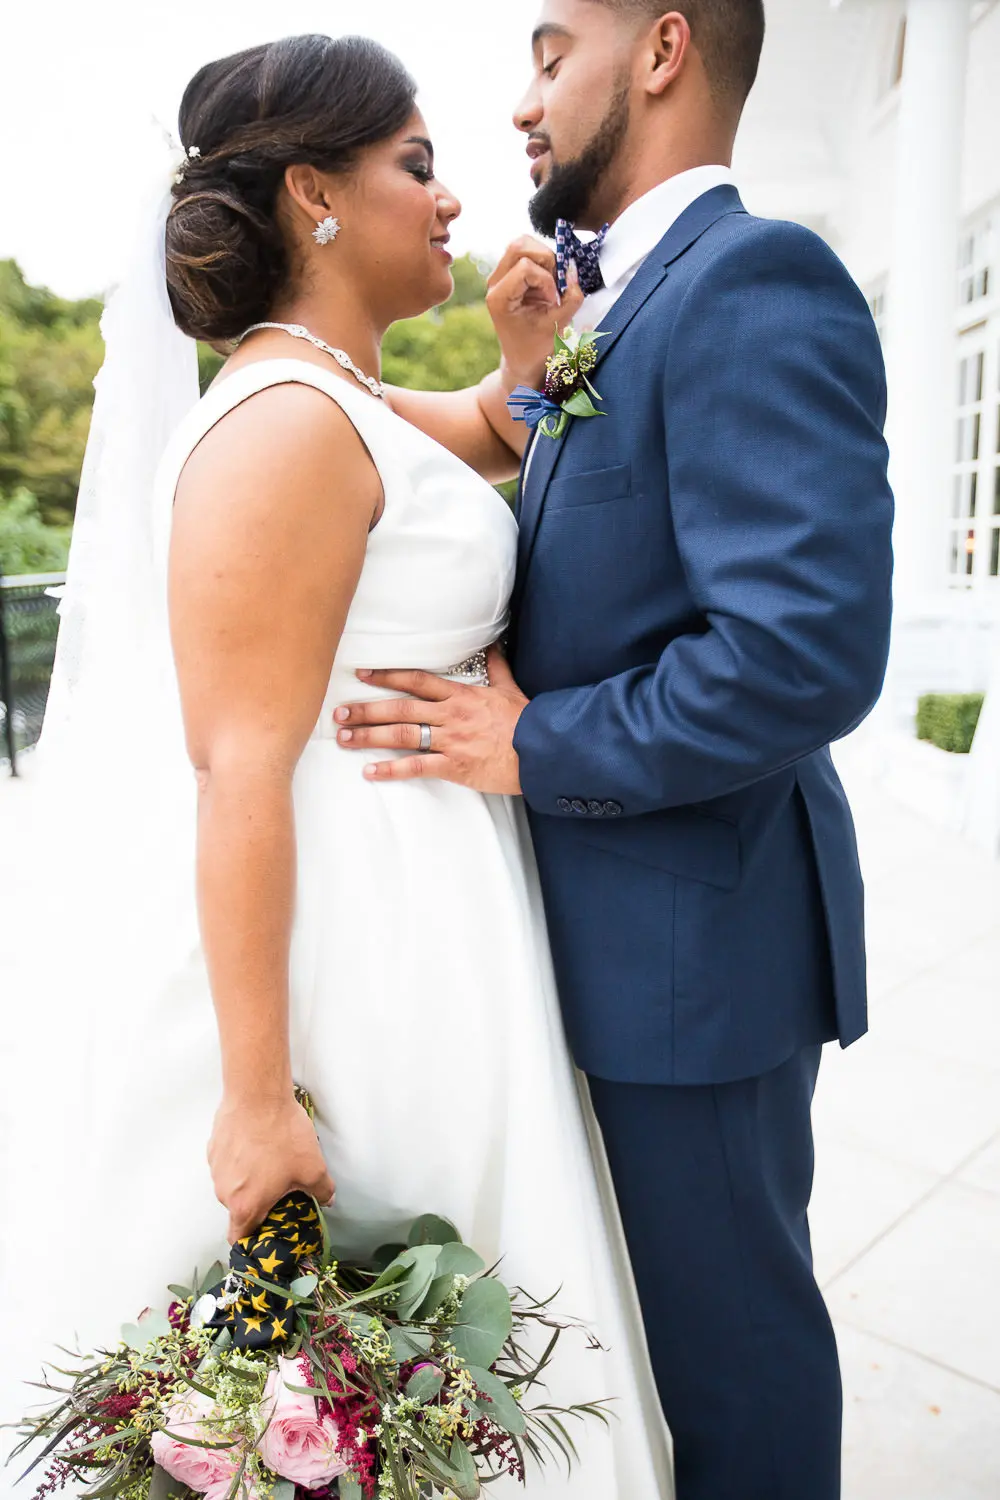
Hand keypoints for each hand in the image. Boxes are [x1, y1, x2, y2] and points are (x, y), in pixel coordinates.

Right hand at [209, 1093, 335, 1243]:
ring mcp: (216, 1169)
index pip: (238, 1239)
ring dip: (248, 1178)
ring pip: (233, 1184)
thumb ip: (322, 1191)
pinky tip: (258, 1144)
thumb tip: (327, 1199)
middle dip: (258, 1202)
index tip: (265, 1234)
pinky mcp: (214, 1148)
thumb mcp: (313, 1168)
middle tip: (279, 1188)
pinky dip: (240, 1159)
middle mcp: (225, 1192)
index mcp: (246, 1206)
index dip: (252, 1241)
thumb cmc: (282, 1135)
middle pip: (239, 1209)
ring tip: (270, 1160)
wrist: (257, 1095)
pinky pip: (227, 1163)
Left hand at [334, 646, 527, 793]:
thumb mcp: (511, 689)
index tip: (362, 674)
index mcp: (460, 695)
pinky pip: (416, 767)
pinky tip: (369, 771)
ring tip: (343, 738)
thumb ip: (497, 667)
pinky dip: (390, 770)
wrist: (544, 752)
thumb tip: (493, 645)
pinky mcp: (454, 767)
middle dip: (365, 710)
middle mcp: (449, 715)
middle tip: (338, 712)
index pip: (416, 680)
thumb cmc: (527, 722)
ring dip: (368, 736)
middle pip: (399, 708)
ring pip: (400, 735)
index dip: (386, 676)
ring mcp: (450, 741)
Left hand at [486, 236, 584, 391]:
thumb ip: (571, 297)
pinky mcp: (508, 274)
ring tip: (551, 283)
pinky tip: (547, 283)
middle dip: (546, 259)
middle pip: (520, 245)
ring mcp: (499, 277)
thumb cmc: (537, 348)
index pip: (526, 267)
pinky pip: (526, 253)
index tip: (553, 301)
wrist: (522, 360)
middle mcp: (494, 283)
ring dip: (545, 259)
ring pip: (522, 244)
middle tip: (555, 284)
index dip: (546, 280)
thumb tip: (573, 268)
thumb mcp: (559, 325)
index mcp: (499, 298)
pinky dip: (542, 262)